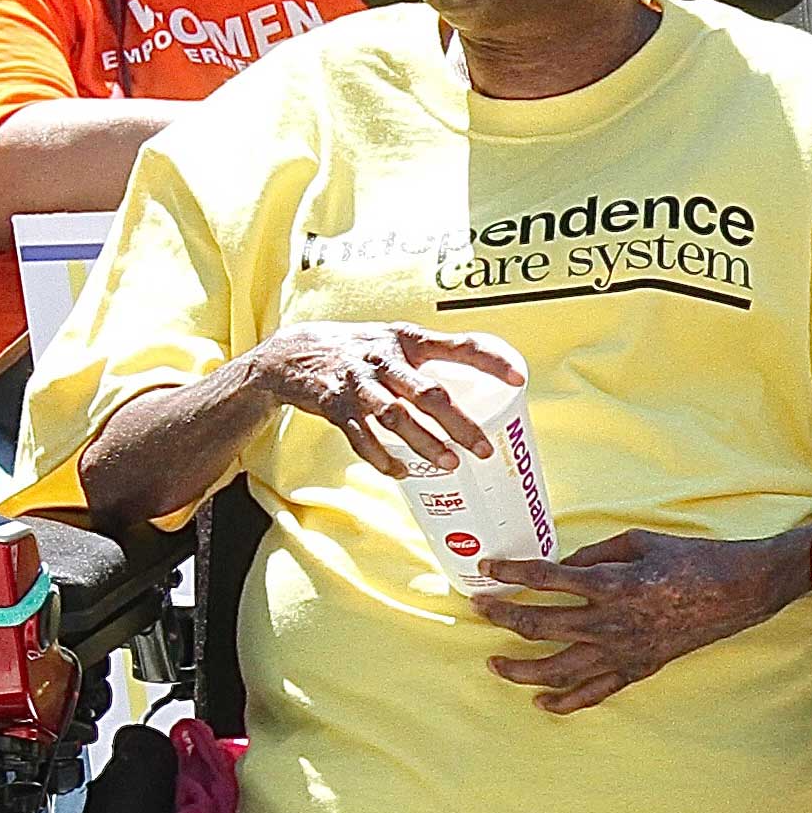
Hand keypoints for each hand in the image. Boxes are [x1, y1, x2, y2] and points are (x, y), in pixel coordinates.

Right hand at [243, 323, 518, 480]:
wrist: (292, 353)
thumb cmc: (360, 351)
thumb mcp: (396, 342)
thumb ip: (432, 361)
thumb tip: (483, 386)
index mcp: (409, 340)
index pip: (459, 345)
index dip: (490, 360)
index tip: (519, 379)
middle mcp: (385, 358)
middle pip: (428, 392)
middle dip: (457, 423)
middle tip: (482, 449)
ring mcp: (359, 383)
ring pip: (395, 416)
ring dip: (423, 442)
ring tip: (449, 464)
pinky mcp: (334, 405)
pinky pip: (360, 437)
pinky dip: (381, 458)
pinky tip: (402, 472)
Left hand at [473, 527, 803, 714]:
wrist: (739, 591)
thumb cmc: (693, 558)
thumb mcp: (640, 540)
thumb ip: (595, 554)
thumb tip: (560, 568)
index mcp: (612, 583)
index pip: (545, 579)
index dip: (510, 573)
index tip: (486, 569)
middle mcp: (612, 623)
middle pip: (539, 626)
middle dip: (501, 616)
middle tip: (479, 607)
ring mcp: (624, 652)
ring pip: (557, 670)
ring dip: (519, 669)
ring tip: (494, 663)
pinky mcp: (638, 669)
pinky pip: (594, 694)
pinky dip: (565, 702)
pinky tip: (541, 701)